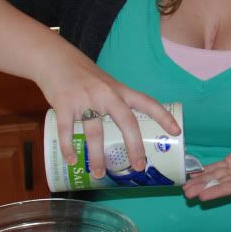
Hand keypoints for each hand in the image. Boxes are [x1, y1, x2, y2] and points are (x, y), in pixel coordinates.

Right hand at [36, 41, 179, 178]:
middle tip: (138, 167)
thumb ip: (115, 103)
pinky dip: (68, 148)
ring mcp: (85, 99)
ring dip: (97, 156)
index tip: (176, 132)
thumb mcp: (105, 83)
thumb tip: (124, 133)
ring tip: (99, 174)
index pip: (147, 103)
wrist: (54, 57)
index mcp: (119, 90)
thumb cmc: (82, 74)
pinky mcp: (64, 103)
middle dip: (134, 146)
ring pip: (95, 132)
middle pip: (126, 122)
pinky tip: (71, 160)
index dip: (163, 117)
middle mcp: (106, 94)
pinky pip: (67, 130)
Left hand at [183, 124, 230, 200]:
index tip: (203, 196)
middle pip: (221, 183)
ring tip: (186, 187)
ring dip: (202, 181)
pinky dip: (206, 170)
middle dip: (204, 188)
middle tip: (187, 193)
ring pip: (217, 176)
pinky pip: (219, 166)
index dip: (218, 191)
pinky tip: (194, 173)